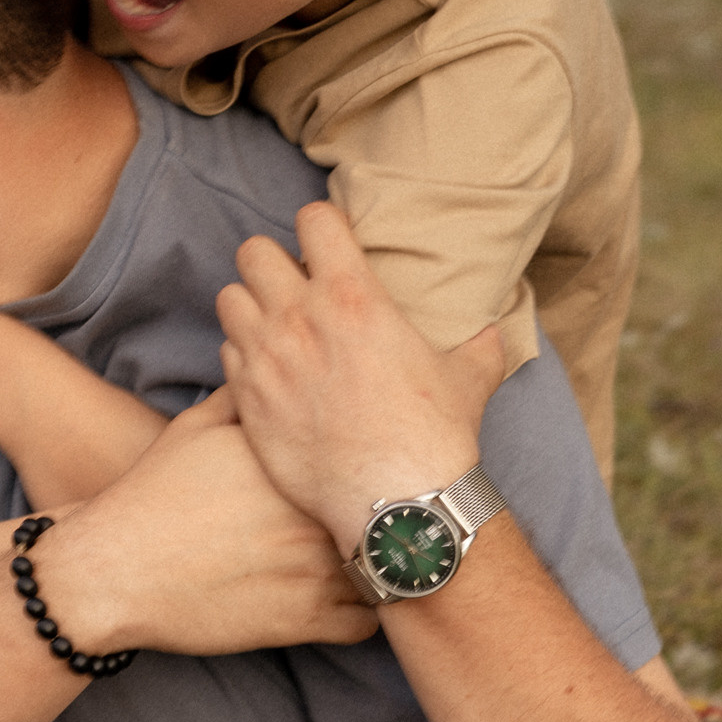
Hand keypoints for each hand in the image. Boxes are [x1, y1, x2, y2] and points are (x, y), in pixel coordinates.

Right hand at [45, 391, 379, 654]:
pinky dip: (363, 617)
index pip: (372, 455)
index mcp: (299, 461)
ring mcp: (316, 570)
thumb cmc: (154, 495)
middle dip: (392, 516)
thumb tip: (273, 368)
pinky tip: (345, 602)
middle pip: (392, 512)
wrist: (115, 570)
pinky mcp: (307, 622)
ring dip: (384, 570)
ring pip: (390, 571)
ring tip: (375, 565)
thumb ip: (247, 398)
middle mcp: (317, 511)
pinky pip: (368, 624)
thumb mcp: (196, 428)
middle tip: (390, 520)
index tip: (378, 474)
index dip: (379, 464)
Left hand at [216, 202, 504, 552]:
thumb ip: (479, 345)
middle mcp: (300, 318)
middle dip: (271, 262)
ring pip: (228, 299)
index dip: (320, 226)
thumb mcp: (468, 379)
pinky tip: (266, 371)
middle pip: (253, 251)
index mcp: (352, 296)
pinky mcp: (247, 399)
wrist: (396, 503)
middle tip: (292, 286)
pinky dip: (241, 354)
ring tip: (272, 326)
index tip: (328, 244)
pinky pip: (225, 353)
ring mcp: (267, 358)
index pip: (313, 219)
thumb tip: (496, 332)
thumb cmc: (436, 438)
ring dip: (248, 306)